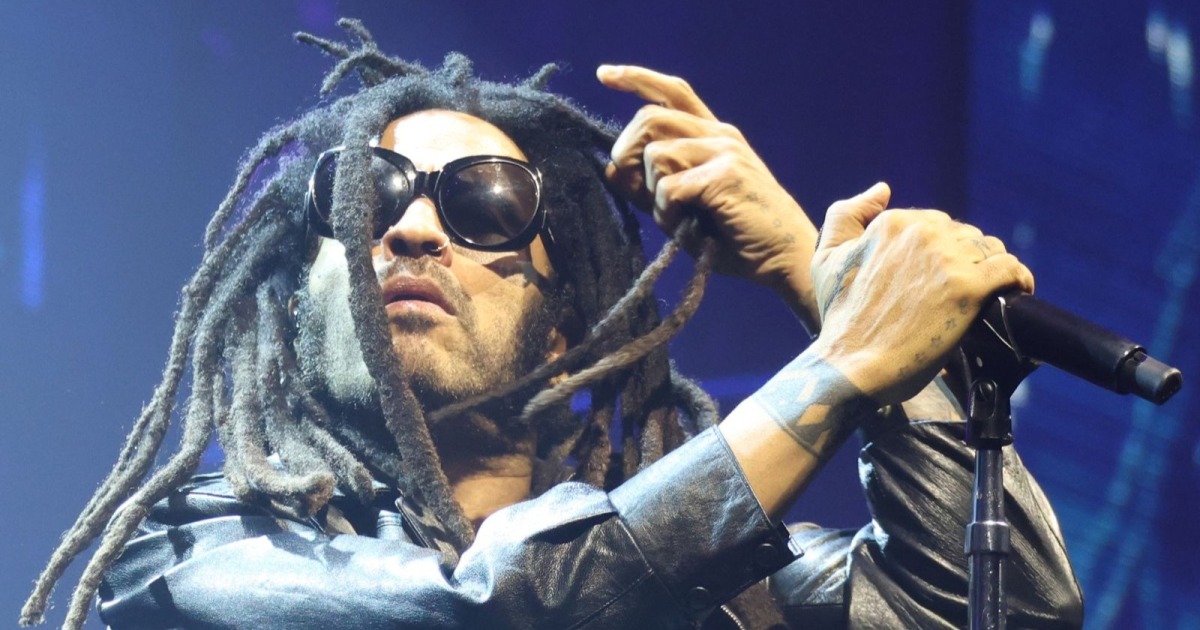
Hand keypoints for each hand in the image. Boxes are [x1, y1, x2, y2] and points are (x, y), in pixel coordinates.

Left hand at [597, 64, 819, 330]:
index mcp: (713, 134)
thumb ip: (650, 185)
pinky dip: (667, 213)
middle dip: (627, 152)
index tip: (604, 74)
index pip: (671, 91)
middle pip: (650, 118)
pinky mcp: (725, 175)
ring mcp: (724, 151)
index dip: (635, 78)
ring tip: (676, 216)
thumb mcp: (684, 208)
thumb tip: (611, 168)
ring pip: (656, 153)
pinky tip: (686, 227)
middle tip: (637, 187)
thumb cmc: (735, 237)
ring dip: (653, 192)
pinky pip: (669, 188)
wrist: (784, 258)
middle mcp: (719, 134)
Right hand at [810, 183, 1034, 404]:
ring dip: (993, 270)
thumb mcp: (825, 259)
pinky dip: (1019, 279)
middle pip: (967, 235)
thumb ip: (847, 215)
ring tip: (990, 294)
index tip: (941, 277)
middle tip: (960, 292)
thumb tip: (883, 189)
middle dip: (967, 260)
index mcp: (892, 223)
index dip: (943, 251)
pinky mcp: (968, 288)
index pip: (937, 224)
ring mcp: (946, 259)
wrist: (850, 365)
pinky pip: (1010, 269)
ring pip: (991, 249)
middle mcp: (921, 233)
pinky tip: (1017, 293)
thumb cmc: (839, 320)